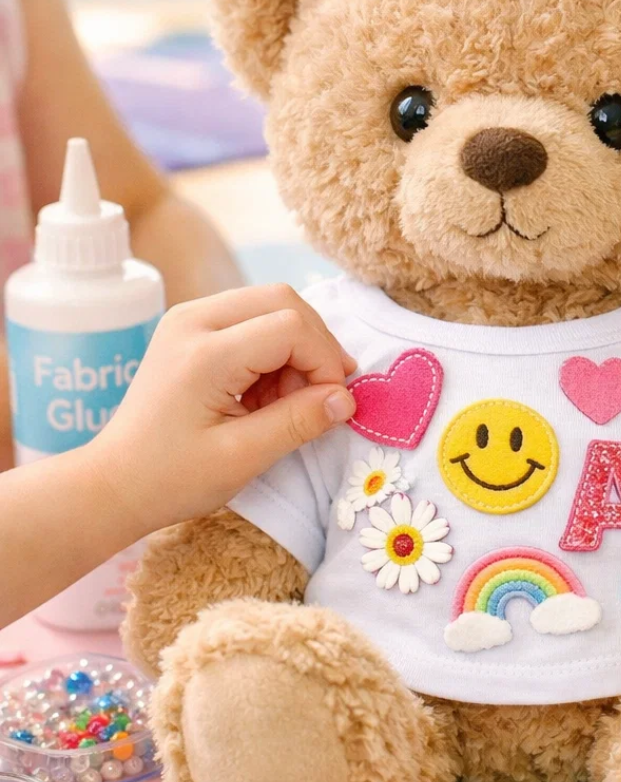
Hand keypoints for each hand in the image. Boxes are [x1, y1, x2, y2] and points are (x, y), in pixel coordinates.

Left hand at [90, 285, 356, 533]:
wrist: (114, 481)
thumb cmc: (171, 478)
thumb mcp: (242, 458)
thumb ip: (298, 423)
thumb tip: (345, 399)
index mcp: (204, 353)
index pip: (290, 327)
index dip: (324, 361)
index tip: (331, 404)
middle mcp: (193, 319)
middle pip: (283, 300)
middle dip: (316, 345)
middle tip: (322, 395)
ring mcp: (189, 318)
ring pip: (270, 304)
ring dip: (296, 346)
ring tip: (288, 399)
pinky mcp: (191, 327)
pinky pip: (252, 317)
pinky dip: (274, 348)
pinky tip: (266, 392)